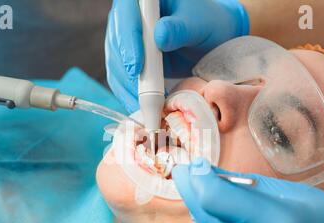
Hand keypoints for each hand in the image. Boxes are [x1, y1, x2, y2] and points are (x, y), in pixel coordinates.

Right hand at [105, 0, 248, 112]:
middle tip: (143, 99)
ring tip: (146, 110)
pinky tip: (144, 110)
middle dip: (126, 74)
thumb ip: (180, 28)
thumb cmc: (206, 25)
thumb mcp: (198, 24)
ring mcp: (125, 41)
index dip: (127, 41)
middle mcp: (128, 18)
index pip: (126, 16)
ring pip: (116, 65)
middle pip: (116, 44)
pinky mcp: (128, 61)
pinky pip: (122, 79)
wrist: (207, 39)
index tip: (136, 67)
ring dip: (128, 89)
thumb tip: (160, 36)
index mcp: (144, 2)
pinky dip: (130, 96)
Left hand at [172, 158, 323, 222]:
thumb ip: (246, 186)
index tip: (189, 167)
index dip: (194, 179)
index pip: (213, 198)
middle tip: (187, 176)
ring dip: (206, 216)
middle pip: (206, 218)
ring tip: (208, 197)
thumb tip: (207, 173)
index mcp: (278, 222)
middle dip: (193, 193)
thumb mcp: (295, 194)